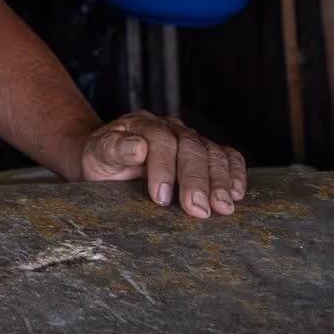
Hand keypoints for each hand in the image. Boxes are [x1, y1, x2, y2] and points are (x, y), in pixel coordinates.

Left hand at [77, 113, 244, 217]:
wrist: (109, 160)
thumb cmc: (104, 160)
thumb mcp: (97, 154)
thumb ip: (113, 148)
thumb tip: (137, 147)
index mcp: (142, 124)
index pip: (160, 140)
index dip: (163, 168)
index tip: (161, 198)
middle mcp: (170, 128)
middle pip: (190, 147)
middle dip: (196, 179)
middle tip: (198, 209)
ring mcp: (190, 139)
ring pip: (212, 152)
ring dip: (219, 180)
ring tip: (222, 207)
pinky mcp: (205, 152)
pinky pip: (227, 156)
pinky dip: (235, 172)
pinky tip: (236, 193)